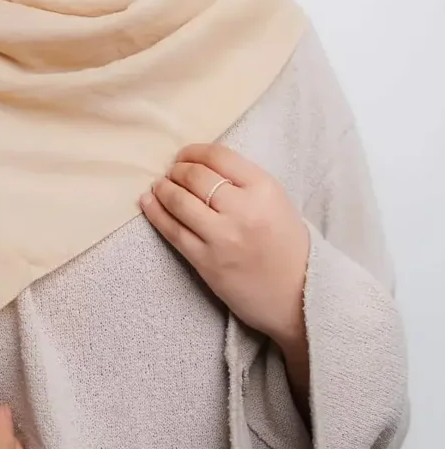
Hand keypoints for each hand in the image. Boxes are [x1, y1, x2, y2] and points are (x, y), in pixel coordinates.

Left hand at [140, 143, 310, 352]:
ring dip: (163, 188)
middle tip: (171, 172)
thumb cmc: (288, 247)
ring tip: (159, 186)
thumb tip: (201, 165)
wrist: (300, 297)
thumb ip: (245, 182)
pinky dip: (155, 212)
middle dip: (177, 169)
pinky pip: (172, 230)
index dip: (193, 152)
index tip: (184, 155)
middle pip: (195, 176)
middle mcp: (243, 209)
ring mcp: (222, 237)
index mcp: (264, 189)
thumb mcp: (277, 202)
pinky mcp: (206, 261)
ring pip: (179, 200)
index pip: (218, 156)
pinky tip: (148, 203)